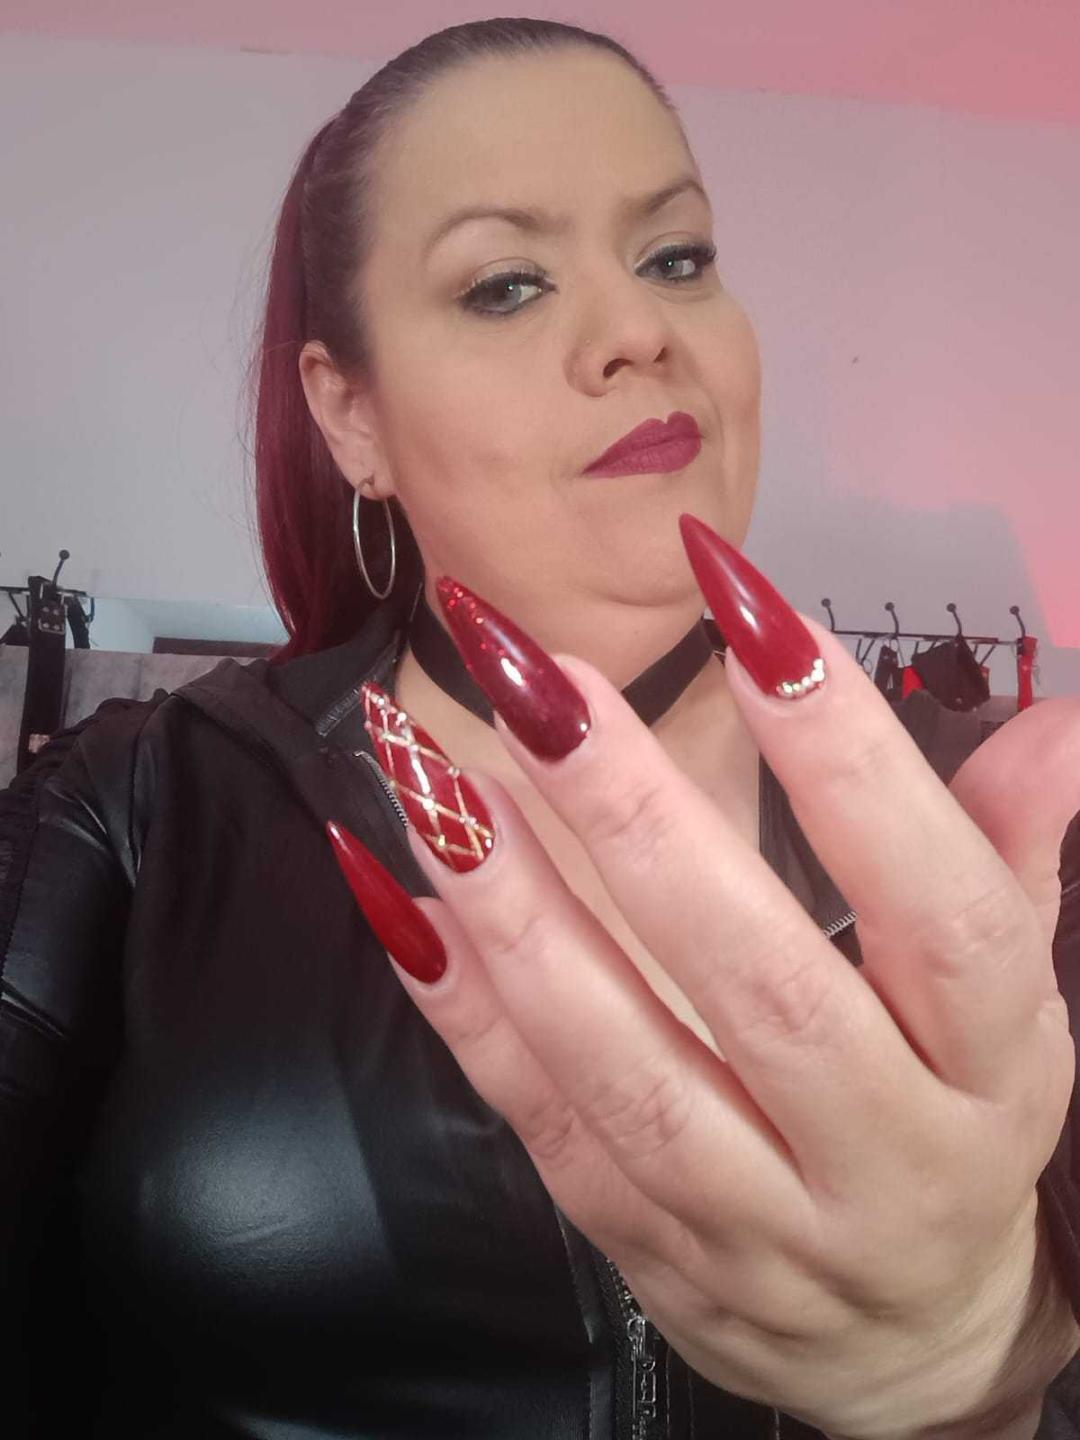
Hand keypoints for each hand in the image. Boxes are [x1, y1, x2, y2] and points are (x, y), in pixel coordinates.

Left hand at [328, 516, 1079, 1439]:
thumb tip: (1057, 718)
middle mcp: (878, 1154)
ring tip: (434, 772)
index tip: (753, 620)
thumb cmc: (957, 1119)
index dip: (852, 766)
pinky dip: (461, 1007)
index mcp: (993, 1069)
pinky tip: (396, 890)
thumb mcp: (1012, 1001)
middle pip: (757, 987)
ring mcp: (752, 1221)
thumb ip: (1009, 854)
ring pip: (622, 1066)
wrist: (908, 1347)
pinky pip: (540, 1125)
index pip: (938, 914)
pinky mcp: (643, 1251)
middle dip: (637, 820)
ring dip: (518, 910)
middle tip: (539, 681)